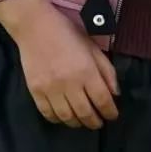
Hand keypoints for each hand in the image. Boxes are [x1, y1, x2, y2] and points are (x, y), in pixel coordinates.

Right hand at [0, 0, 118, 128]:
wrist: (35, 27)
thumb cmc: (68, 34)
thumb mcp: (93, 49)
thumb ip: (107, 71)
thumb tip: (115, 94)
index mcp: (87, 71)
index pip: (103, 100)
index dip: (110, 112)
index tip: (112, 116)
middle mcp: (69, 83)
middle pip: (85, 113)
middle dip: (95, 122)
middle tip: (98, 123)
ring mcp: (50, 89)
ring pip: (67, 117)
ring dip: (77, 123)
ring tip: (82, 121)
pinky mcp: (35, 91)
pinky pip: (48, 113)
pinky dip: (57, 119)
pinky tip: (64, 117)